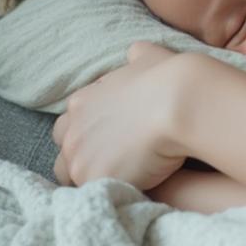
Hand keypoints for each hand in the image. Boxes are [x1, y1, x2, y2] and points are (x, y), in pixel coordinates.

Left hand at [52, 41, 189, 190]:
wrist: (179, 102)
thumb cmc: (167, 79)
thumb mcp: (149, 58)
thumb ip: (138, 56)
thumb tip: (136, 51)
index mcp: (81, 102)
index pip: (68, 128)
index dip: (89, 137)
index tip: (111, 142)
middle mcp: (72, 130)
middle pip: (65, 156)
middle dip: (85, 161)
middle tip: (116, 164)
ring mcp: (79, 156)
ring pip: (76, 179)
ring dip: (96, 178)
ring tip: (125, 180)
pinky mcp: (94, 178)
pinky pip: (95, 193)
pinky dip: (110, 192)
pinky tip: (133, 188)